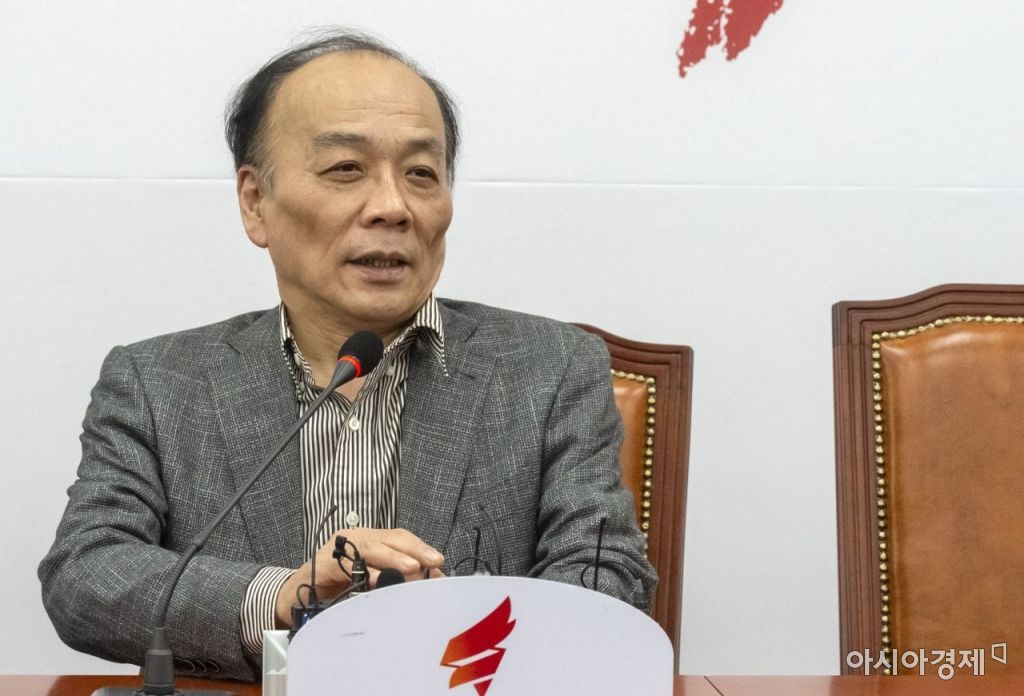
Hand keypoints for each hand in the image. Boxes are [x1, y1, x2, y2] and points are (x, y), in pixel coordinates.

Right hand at [274, 527, 443, 627]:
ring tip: (412, 568)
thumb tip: (428, 581)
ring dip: (394, 559)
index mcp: (370, 539)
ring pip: (372, 548)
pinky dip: (364, 572)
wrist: (297, 594)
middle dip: (414, 549)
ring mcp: (340, 547)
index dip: (420, 548)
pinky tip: (378, 580)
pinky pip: (348, 565)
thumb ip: (395, 577)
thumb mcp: (371, 580)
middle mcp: (357, 537)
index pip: (400, 537)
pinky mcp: (325, 563)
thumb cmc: (337, 586)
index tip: (439, 562)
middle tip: (433, 562)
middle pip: (390, 538)